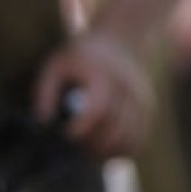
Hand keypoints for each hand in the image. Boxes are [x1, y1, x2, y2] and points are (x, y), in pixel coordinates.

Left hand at [33, 32, 151, 158]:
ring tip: (88, 147)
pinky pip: (138, 141)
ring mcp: (142, 101)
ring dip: (107, 152)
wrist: (122, 39)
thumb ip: (45, 92)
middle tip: (75, 145)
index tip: (66, 135)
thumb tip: (43, 124)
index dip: (81, 128)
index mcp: (105, 76)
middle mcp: (129, 90)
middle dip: (92, 146)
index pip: (98, 109)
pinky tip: (104, 147)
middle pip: (115, 131)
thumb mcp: (56, 64)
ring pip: (129, 141)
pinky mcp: (148, 111)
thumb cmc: (82, 55)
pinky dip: (121, 150)